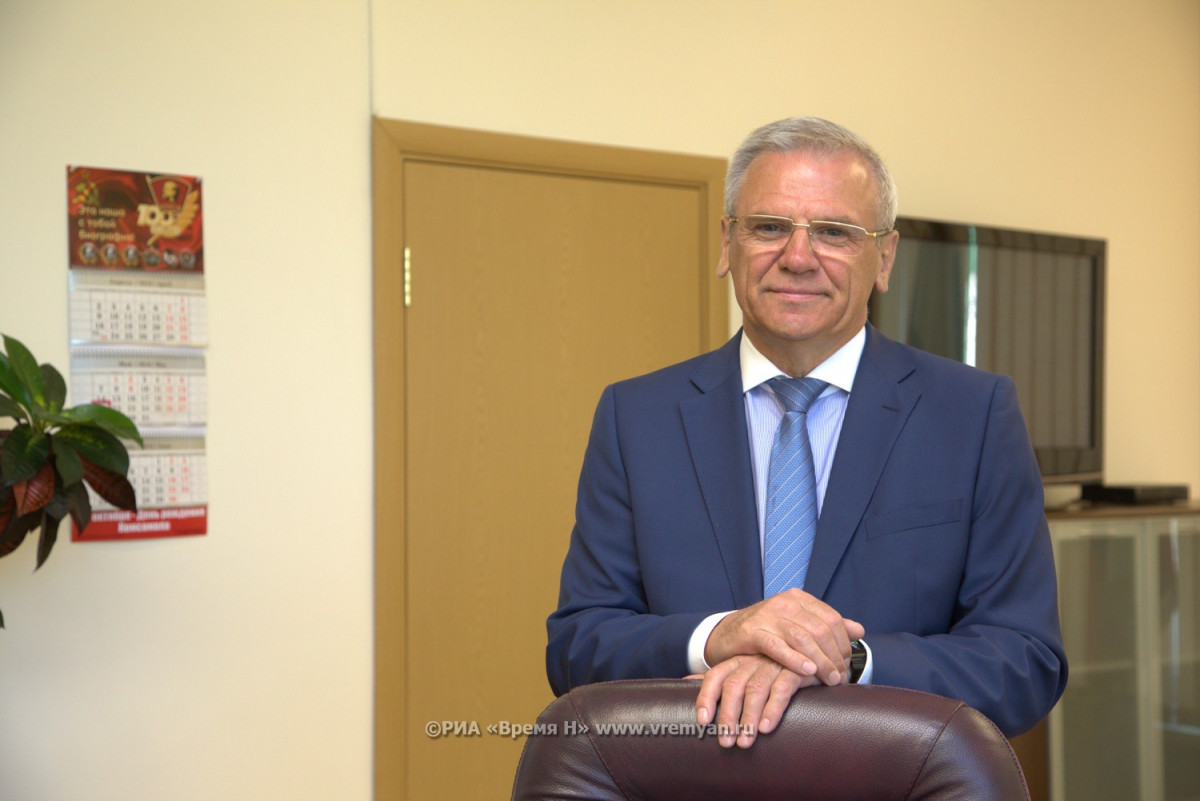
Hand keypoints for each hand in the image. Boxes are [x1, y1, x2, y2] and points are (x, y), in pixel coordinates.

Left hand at [693, 654, 821, 747]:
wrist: (811, 655)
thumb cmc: (773, 668)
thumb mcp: (746, 669)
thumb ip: (719, 677)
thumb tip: (684, 682)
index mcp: (738, 660)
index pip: (715, 676)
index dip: (706, 697)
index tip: (703, 722)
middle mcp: (753, 660)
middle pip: (734, 686)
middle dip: (728, 716)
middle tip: (726, 742)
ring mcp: (774, 663)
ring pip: (755, 690)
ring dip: (748, 718)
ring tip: (745, 742)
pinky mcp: (796, 669)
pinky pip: (782, 688)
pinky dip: (773, 708)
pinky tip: (767, 727)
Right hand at [703, 588, 863, 685]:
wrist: (727, 634)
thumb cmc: (767, 633)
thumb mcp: (798, 625)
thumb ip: (827, 626)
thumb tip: (859, 630)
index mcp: (798, 599)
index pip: (832, 619)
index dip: (843, 644)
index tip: (846, 665)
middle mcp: (784, 603)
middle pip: (820, 629)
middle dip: (834, 656)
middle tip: (839, 677)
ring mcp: (767, 616)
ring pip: (802, 638)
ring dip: (820, 662)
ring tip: (828, 679)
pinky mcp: (751, 632)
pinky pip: (777, 646)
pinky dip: (794, 659)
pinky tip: (807, 671)